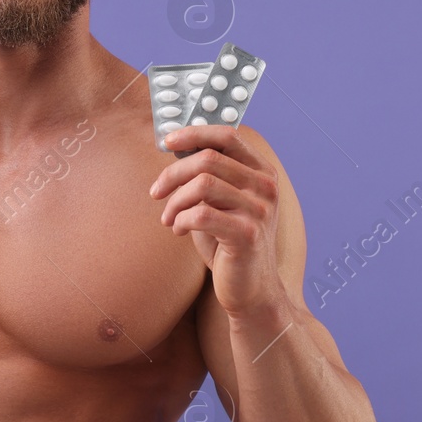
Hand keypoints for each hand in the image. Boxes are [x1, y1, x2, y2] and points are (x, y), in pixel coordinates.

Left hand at [150, 124, 286, 315]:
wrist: (249, 288)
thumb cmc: (228, 242)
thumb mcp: (220, 201)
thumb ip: (209, 175)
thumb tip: (177, 145)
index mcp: (261, 172)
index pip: (228, 136)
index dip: (194, 134)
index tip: (167, 141)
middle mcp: (265, 187)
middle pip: (208, 159)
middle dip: (173, 174)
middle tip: (156, 192)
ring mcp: (260, 210)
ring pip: (202, 185)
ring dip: (175, 202)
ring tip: (169, 218)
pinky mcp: (247, 234)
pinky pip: (201, 214)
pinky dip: (181, 220)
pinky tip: (178, 229)